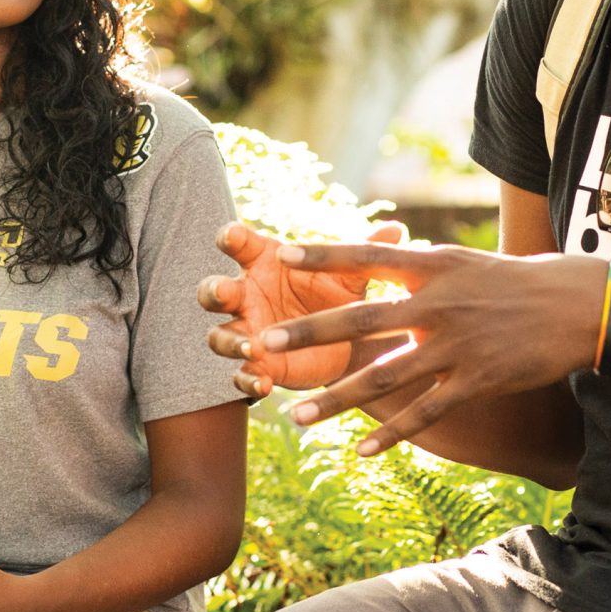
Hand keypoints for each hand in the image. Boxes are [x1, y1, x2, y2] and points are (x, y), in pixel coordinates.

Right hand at [201, 220, 409, 396]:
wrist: (349, 340)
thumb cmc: (341, 293)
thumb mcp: (355, 274)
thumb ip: (367, 251)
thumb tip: (397, 228)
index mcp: (262, 262)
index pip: (238, 243)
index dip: (230, 237)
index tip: (232, 237)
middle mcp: (247, 296)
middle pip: (213, 291)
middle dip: (214, 291)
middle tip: (226, 293)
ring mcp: (247, 332)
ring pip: (218, 336)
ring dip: (228, 341)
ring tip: (251, 347)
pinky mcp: (258, 365)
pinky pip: (241, 376)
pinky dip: (248, 380)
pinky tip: (264, 383)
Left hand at [257, 242, 608, 451]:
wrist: (579, 308)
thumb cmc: (518, 281)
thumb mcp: (467, 261)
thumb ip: (422, 264)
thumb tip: (387, 251)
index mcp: (434, 267)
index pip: (368, 256)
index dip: (325, 255)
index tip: (281, 252)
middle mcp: (439, 303)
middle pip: (363, 317)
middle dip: (311, 333)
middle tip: (263, 343)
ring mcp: (456, 345)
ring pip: (385, 375)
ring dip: (337, 400)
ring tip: (296, 417)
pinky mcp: (476, 381)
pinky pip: (426, 412)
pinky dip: (393, 434)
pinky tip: (361, 451)